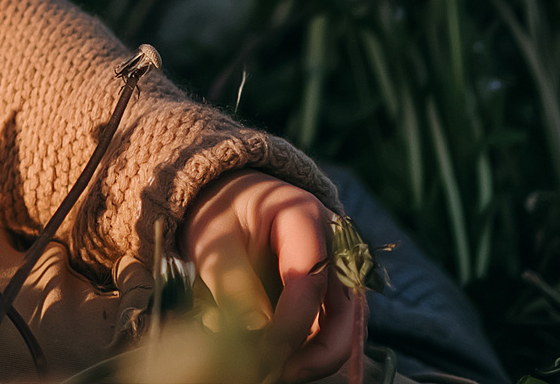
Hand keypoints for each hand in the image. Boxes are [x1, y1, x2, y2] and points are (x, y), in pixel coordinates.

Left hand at [185, 172, 366, 383]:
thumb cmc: (220, 211)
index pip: (310, 280)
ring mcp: (337, 271)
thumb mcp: (215, 238)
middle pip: (344, 313)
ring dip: (308, 356)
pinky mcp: (328, 293)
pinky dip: (299, 346)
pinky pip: (323, 328)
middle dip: (316, 354)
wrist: (228, 195)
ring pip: (340, 328)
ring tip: (267, 368)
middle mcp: (334, 246)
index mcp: (304, 216)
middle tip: (278, 373)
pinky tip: (264, 352)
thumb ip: (234, 282)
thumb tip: (258, 334)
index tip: (263, 354)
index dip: (290, 324)